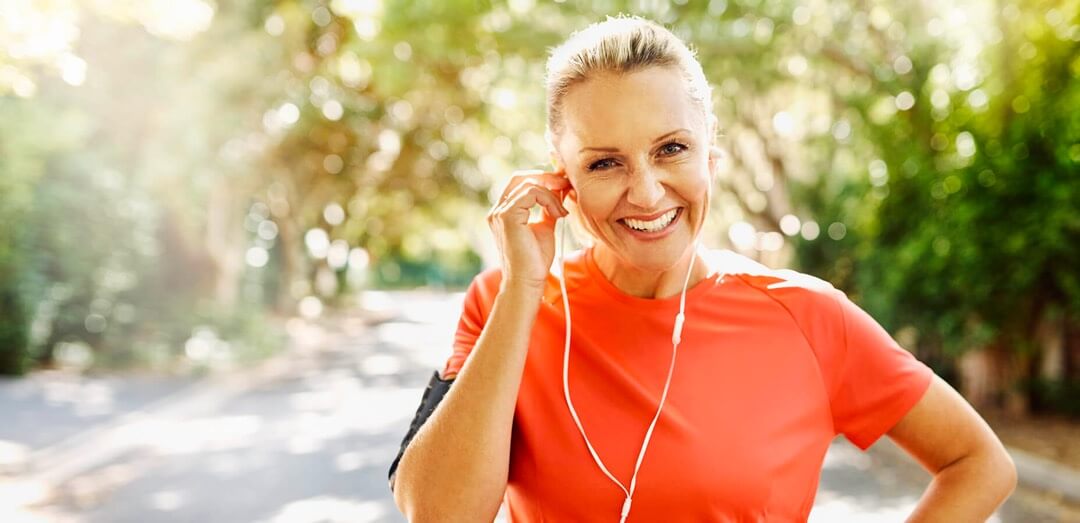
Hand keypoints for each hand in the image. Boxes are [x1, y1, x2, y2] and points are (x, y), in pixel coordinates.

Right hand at [487, 169, 569, 291]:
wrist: (528, 280)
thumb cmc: (535, 260)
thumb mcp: (545, 227)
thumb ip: (548, 209)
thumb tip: (559, 192)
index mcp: (503, 212)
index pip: (520, 184)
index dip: (543, 180)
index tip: (563, 186)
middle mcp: (497, 210)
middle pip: (520, 178)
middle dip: (546, 178)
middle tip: (566, 185)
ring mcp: (500, 212)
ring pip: (528, 184)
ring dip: (551, 193)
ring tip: (561, 211)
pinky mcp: (507, 216)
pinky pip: (531, 193)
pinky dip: (549, 200)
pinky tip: (558, 214)